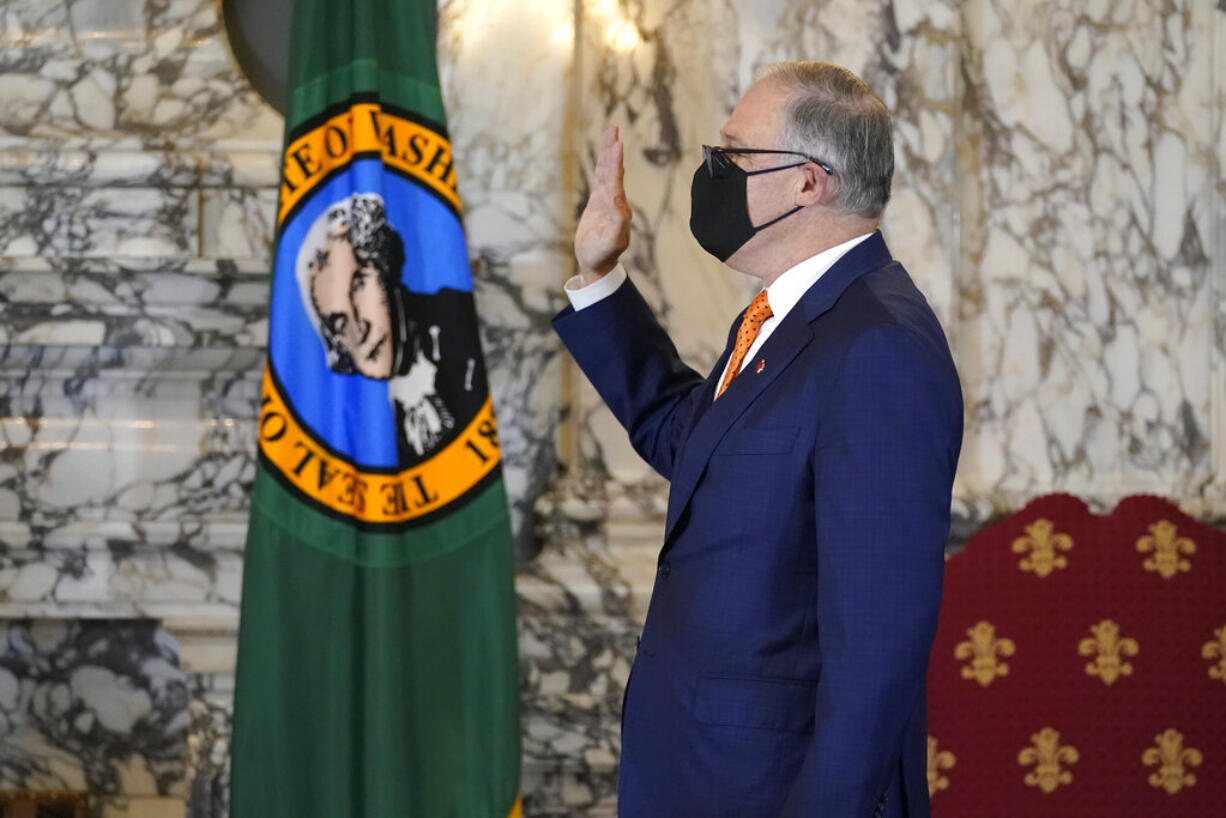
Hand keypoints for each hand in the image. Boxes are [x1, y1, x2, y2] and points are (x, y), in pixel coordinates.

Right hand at [574, 125, 630, 283]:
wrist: (596, 262)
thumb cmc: (603, 255)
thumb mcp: (612, 242)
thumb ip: (617, 222)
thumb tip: (616, 198)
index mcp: (619, 209)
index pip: (617, 181)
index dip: (616, 163)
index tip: (617, 145)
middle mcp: (615, 201)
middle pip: (613, 170)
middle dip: (612, 149)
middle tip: (613, 128)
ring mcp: (607, 199)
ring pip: (607, 171)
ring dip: (608, 152)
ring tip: (611, 132)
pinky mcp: (599, 201)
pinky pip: (601, 178)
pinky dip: (603, 164)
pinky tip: (606, 152)